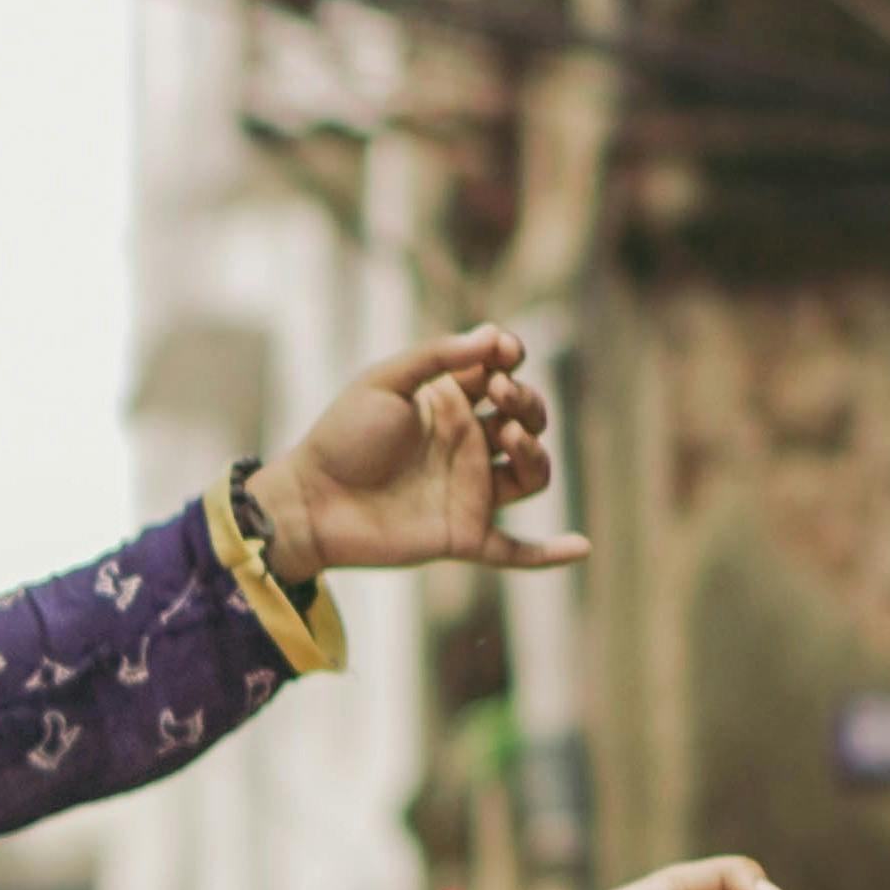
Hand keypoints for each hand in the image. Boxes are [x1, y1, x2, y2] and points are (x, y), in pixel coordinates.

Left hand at [251, 330, 580, 584]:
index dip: (511, 358)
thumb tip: (492, 336)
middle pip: (526, 421)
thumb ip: (435, 358)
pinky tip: (580, 547)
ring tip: (506, 434)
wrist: (308, 502)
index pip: (501, 375)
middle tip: (498, 393)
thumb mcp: (382, 382)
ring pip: (532, 473)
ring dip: (534, 452)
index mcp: (448, 404)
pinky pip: (516, 550)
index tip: (504, 350)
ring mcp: (469, 490)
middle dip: (525, 401)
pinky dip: (549, 553)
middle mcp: (466, 445)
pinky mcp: (463, 534)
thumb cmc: (339, 437)